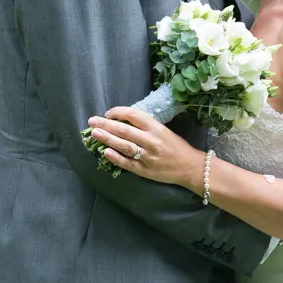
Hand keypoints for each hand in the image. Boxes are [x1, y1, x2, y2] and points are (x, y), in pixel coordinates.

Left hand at [87, 107, 204, 192]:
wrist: (190, 167)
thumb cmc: (176, 146)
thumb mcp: (163, 130)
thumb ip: (145, 126)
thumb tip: (122, 121)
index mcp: (156, 127)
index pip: (133, 115)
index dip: (118, 112)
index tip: (107, 113)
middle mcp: (151, 140)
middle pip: (125, 130)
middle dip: (106, 125)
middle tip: (92, 121)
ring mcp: (147, 156)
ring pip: (124, 145)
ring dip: (107, 139)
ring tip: (94, 133)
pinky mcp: (145, 170)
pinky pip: (128, 163)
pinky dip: (116, 157)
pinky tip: (105, 152)